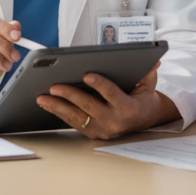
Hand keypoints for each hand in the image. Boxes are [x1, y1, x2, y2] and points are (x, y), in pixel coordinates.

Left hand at [36, 62, 179, 139]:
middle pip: (89, 106)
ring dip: (57, 107)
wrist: (143, 120)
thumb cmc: (142, 98)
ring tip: (42, 98)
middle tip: (54, 86)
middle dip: (70, 95)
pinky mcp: (93, 133)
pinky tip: (47, 104)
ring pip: (76, 117)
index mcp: (128, 108)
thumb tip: (153, 60)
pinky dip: (58, 113)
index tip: (87, 74)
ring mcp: (102, 129)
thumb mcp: (148, 85)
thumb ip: (148, 73)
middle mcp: (114, 121)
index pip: (112, 94)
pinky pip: (73, 123)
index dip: (100, 85)